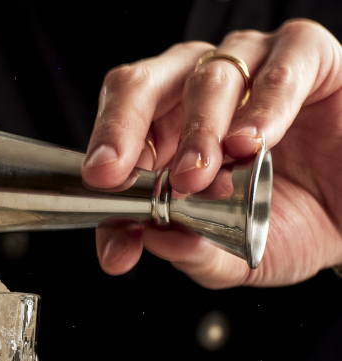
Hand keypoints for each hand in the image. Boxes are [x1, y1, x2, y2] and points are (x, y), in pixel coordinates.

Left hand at [81, 20, 341, 288]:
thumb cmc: (294, 223)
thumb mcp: (235, 254)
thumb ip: (189, 251)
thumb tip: (145, 243)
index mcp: (168, 134)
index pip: (118, 131)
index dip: (105, 155)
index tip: (100, 186)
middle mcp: (199, 94)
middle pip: (142, 85)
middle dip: (124, 128)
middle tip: (120, 172)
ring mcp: (252, 69)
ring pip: (207, 75)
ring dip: (197, 130)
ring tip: (201, 176)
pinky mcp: (308, 58)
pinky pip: (280, 67)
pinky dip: (263, 107)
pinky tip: (252, 144)